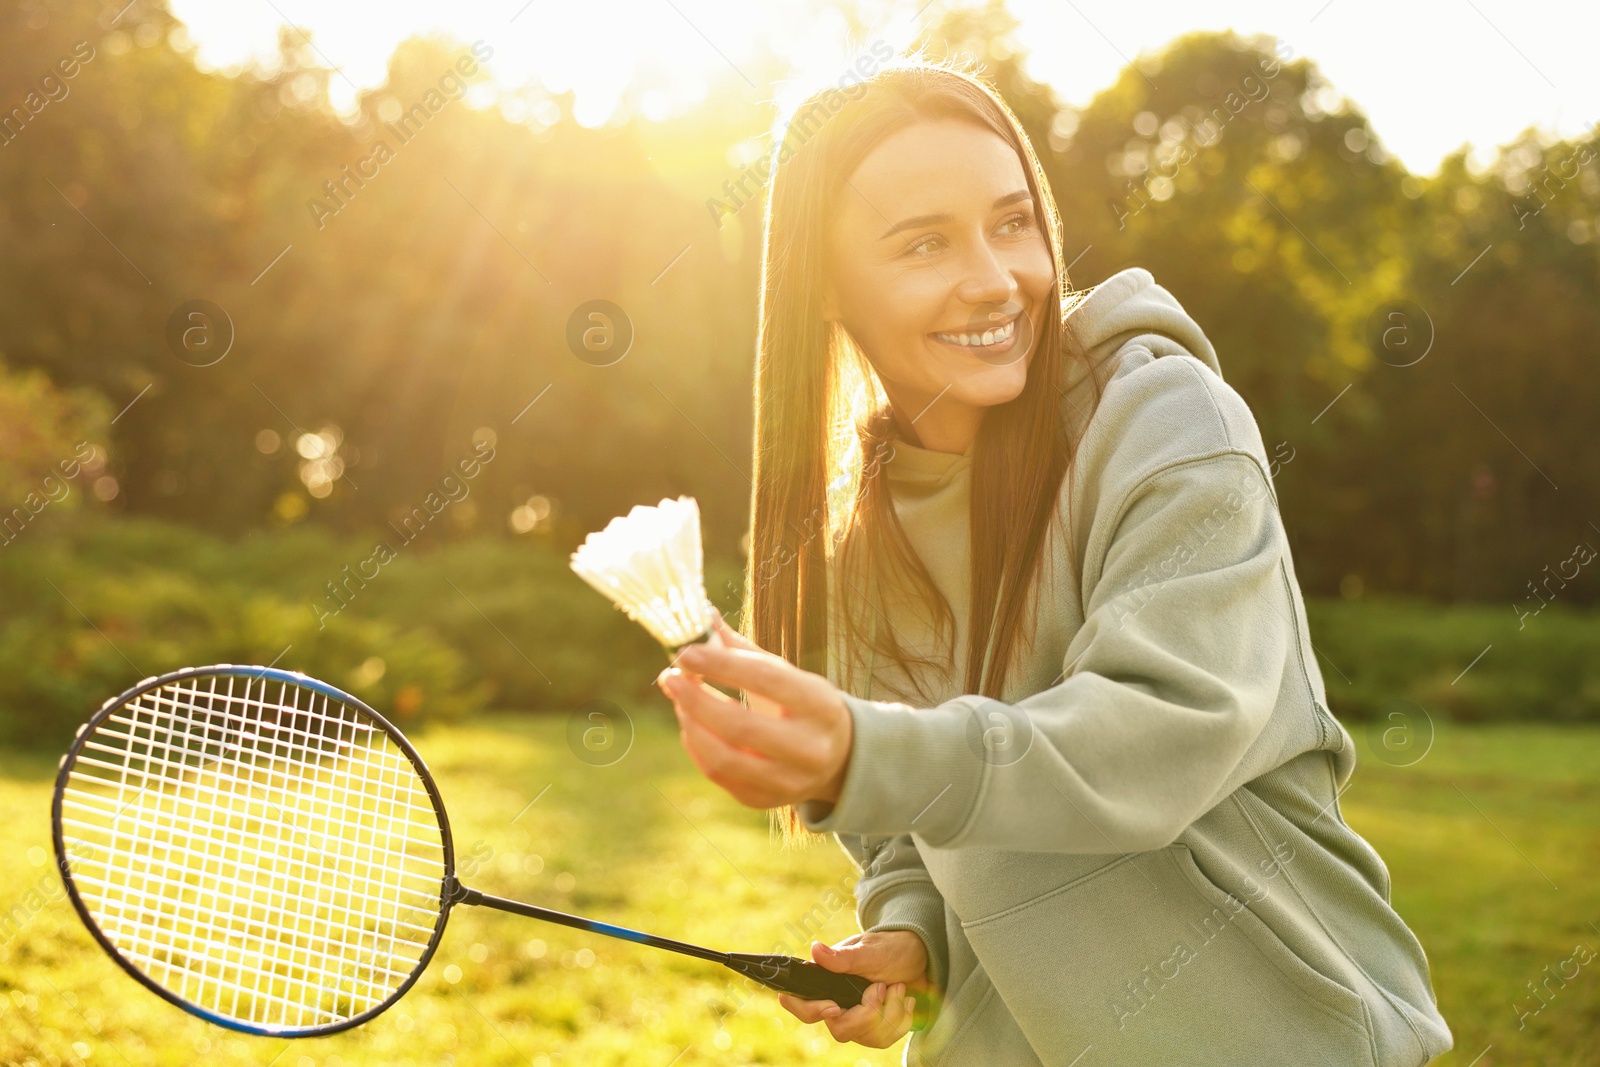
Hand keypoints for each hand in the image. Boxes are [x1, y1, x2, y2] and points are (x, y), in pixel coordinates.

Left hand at [656, 614, 853, 809]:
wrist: (838, 757)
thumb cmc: (802, 704)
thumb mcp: (786, 674)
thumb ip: (742, 650)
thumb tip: (701, 613)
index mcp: (821, 706)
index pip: (766, 681)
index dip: (722, 665)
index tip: (685, 652)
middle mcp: (810, 748)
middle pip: (740, 725)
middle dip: (696, 699)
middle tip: (670, 677)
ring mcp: (789, 781)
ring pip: (723, 758)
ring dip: (690, 724)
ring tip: (678, 699)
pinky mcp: (767, 800)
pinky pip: (719, 775)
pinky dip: (697, 746)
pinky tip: (691, 724)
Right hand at [777, 931, 930, 1047]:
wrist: (918, 957)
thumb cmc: (890, 947)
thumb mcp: (869, 950)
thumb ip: (843, 957)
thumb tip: (814, 950)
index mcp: (827, 980)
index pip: (802, 1005)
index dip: (811, 1011)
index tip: (834, 1007)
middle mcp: (837, 1002)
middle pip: (839, 1029)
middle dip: (868, 1012)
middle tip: (883, 986)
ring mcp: (856, 1019)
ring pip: (866, 1037)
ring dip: (891, 1012)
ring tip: (899, 987)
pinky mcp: (874, 1028)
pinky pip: (884, 1039)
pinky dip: (901, 1020)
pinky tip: (905, 1000)